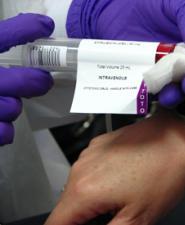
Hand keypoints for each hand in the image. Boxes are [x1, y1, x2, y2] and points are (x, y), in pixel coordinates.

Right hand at [0, 14, 53, 145]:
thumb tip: (30, 31)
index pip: (2, 37)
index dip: (25, 29)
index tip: (44, 26)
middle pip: (22, 82)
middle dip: (37, 81)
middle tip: (43, 80)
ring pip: (13, 108)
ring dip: (11, 106)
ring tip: (1, 102)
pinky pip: (4, 133)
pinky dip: (4, 130)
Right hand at [45, 110, 184, 224]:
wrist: (180, 139)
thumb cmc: (165, 173)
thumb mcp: (136, 219)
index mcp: (84, 189)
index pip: (55, 223)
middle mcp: (82, 167)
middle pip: (67, 206)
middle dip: (84, 218)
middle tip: (114, 216)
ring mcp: (91, 152)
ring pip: (78, 187)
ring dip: (92, 199)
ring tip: (122, 198)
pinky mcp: (101, 144)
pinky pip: (90, 169)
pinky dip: (100, 181)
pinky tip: (124, 180)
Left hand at [67, 0, 184, 107]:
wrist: (114, 9)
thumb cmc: (149, 2)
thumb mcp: (178, 4)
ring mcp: (170, 72)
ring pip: (182, 92)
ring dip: (181, 96)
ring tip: (173, 93)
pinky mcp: (152, 80)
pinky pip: (160, 93)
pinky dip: (161, 97)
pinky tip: (159, 94)